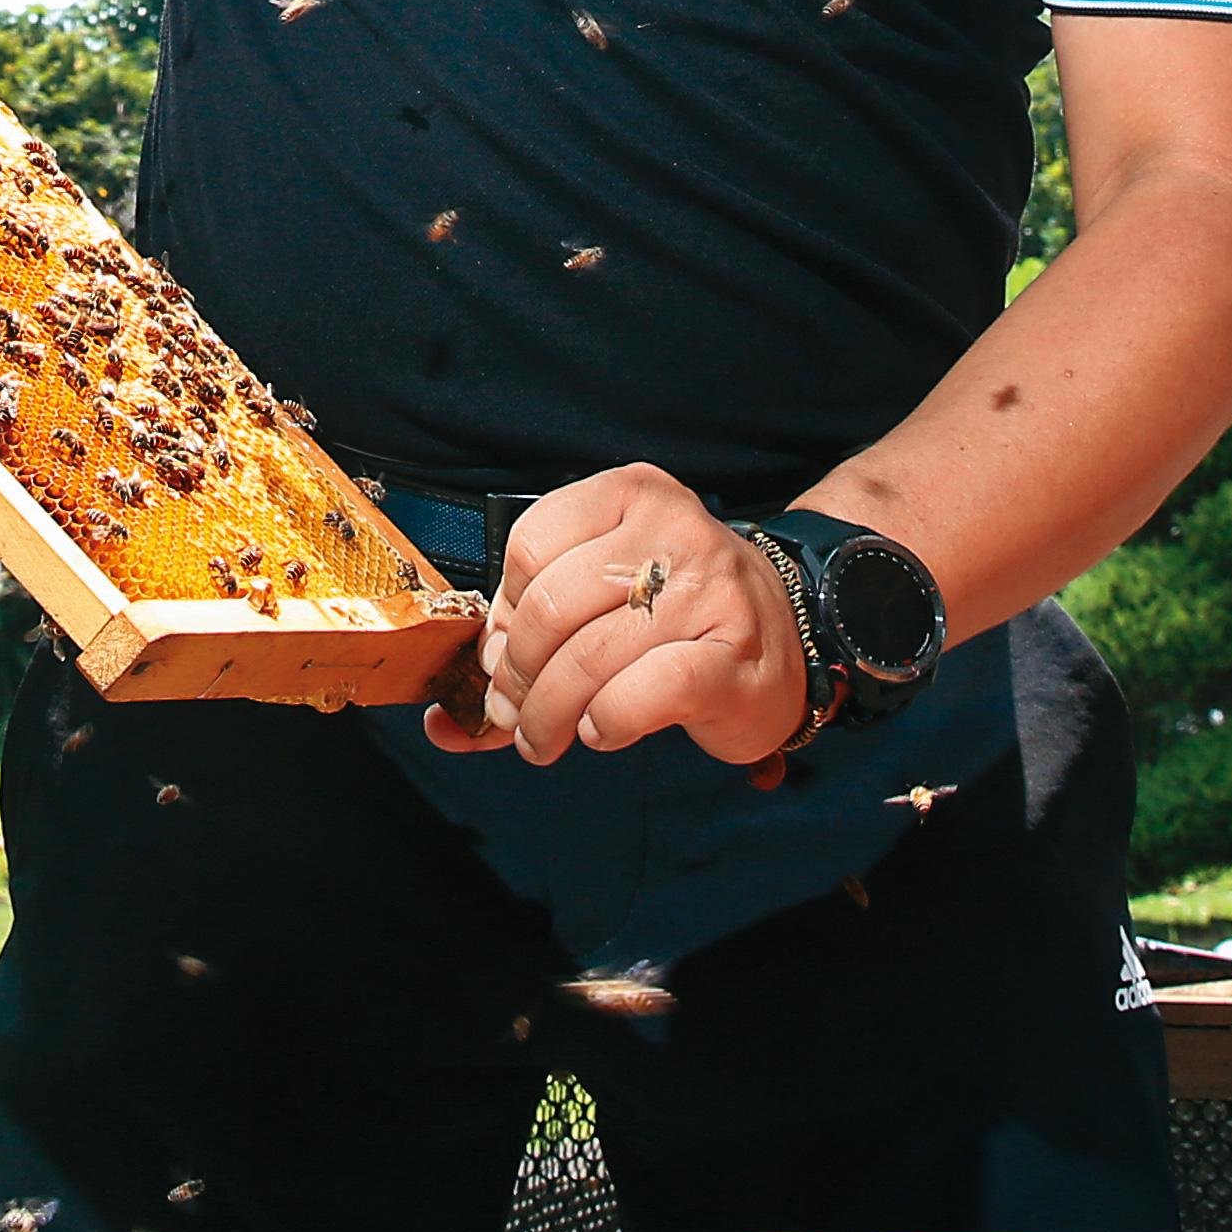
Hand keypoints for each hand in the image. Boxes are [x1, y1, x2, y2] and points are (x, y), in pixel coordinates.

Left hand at [424, 464, 806, 770]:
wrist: (789, 635)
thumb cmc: (677, 616)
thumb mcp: (605, 597)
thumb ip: (525, 645)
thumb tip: (442, 725)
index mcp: (632, 494)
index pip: (529, 545)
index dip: (504, 613)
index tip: (506, 656)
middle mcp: (674, 530)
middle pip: (550, 607)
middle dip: (518, 677)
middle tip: (516, 714)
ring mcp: (710, 591)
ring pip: (589, 658)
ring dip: (549, 715)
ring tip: (545, 737)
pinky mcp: (734, 658)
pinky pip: (642, 694)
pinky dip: (605, 724)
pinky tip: (602, 730)